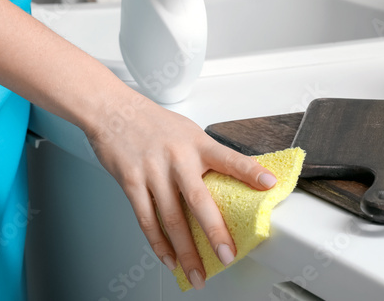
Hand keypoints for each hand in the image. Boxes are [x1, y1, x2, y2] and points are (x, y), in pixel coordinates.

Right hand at [85, 94, 276, 290]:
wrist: (113, 110)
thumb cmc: (152, 123)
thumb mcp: (187, 132)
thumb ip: (206, 156)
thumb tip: (231, 182)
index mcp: (196, 143)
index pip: (229, 158)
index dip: (250, 171)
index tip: (270, 184)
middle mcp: (177, 158)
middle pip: (199, 200)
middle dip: (214, 231)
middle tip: (226, 255)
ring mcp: (153, 171)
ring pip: (171, 218)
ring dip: (185, 251)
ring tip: (197, 273)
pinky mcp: (131, 182)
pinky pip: (146, 219)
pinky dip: (158, 243)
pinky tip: (168, 258)